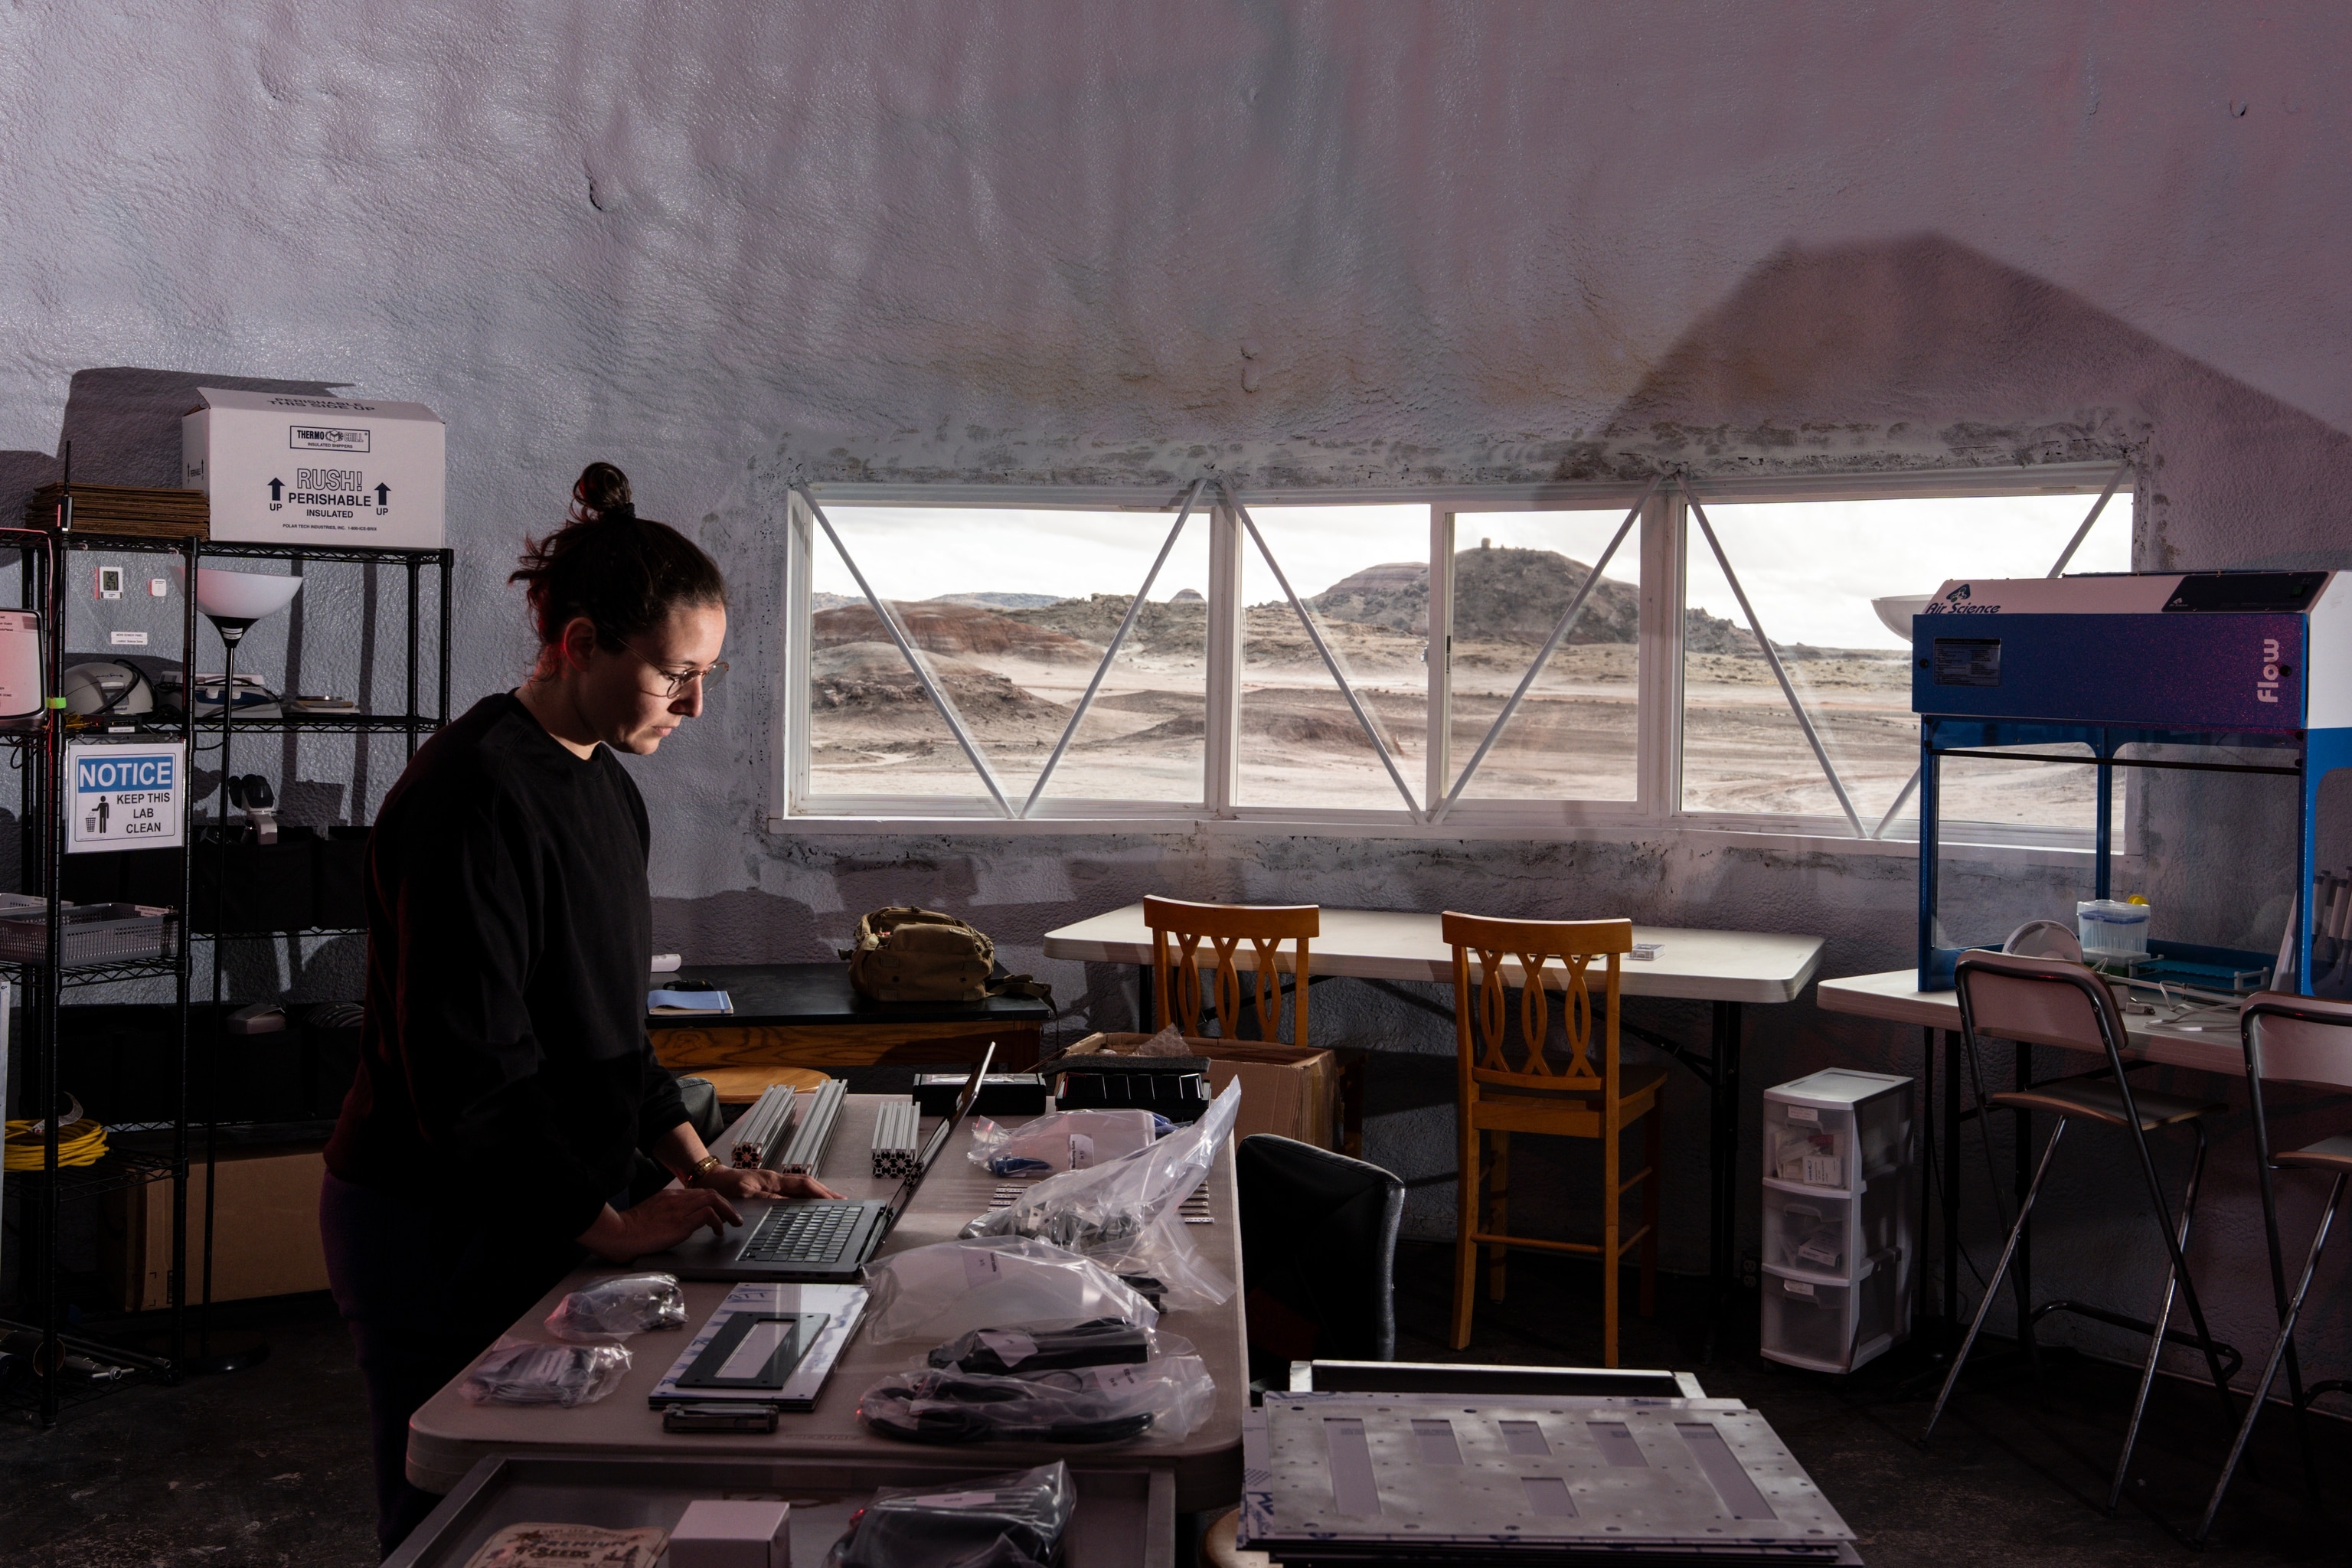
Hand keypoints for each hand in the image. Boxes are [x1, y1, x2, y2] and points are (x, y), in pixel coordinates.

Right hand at [576, 1185, 742, 1261]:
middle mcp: (676, 1199)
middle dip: (726, 1204)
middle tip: (734, 1217)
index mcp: (668, 1197)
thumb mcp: (649, 1215)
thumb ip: (663, 1214)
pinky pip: (708, 1214)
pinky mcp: (681, 1223)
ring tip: (734, 1223)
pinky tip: (718, 1231)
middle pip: (710, 1193)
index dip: (713, 1201)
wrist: (618, 1233)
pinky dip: (718, 1221)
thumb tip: (673, 1223)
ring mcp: (680, 1210)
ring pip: (713, 1199)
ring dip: (727, 1211)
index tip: (720, 1210)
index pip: (698, 1193)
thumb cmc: (628, 1229)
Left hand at [692, 1165, 842, 1201]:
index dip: (820, 1193)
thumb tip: (790, 1205)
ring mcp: (774, 1184)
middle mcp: (776, 1180)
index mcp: (773, 1180)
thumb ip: (768, 1200)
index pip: (803, 1185)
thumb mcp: (745, 1195)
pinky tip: (810, 1204)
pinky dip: (806, 1197)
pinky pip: (793, 1192)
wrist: (710, 1181)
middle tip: (842, 1202)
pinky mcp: (769, 1189)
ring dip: (818, 1195)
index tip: (834, 1201)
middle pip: (807, 1185)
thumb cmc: (724, 1188)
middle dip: (825, 1193)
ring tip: (832, 1203)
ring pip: (801, 1188)